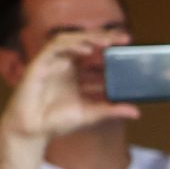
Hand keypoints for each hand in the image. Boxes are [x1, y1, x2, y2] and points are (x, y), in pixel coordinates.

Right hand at [1, 31, 138, 145]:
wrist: (32, 132)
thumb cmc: (57, 121)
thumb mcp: (91, 114)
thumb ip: (111, 110)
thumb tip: (137, 113)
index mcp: (77, 73)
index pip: (96, 52)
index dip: (111, 45)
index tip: (129, 44)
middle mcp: (65, 64)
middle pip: (85, 41)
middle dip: (104, 36)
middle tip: (125, 38)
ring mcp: (52, 63)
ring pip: (70, 39)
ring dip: (88, 37)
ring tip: (107, 41)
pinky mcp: (39, 65)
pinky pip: (54, 48)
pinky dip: (70, 45)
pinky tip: (86, 50)